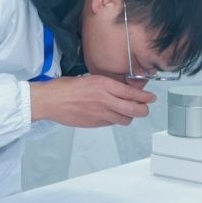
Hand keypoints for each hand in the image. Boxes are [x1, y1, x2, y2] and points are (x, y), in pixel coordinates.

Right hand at [29, 75, 156, 128]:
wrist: (50, 100)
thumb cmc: (66, 87)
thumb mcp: (90, 78)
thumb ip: (108, 85)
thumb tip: (123, 90)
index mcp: (104, 85)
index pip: (132, 93)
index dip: (145, 97)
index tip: (151, 98)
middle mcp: (105, 99)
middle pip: (134, 109)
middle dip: (143, 110)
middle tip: (145, 108)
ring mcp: (101, 114)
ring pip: (125, 119)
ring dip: (129, 116)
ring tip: (127, 112)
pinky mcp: (95, 123)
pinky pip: (112, 124)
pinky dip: (115, 120)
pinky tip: (111, 115)